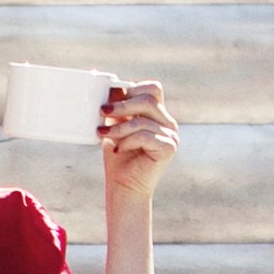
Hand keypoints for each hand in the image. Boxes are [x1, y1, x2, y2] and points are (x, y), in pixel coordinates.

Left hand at [94, 80, 176, 204]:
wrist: (124, 187)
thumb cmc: (118, 156)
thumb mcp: (114, 126)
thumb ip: (117, 108)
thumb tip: (114, 86)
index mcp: (157, 115)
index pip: (152, 89)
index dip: (132, 89)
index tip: (110, 101)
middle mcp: (167, 123)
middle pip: (148, 99)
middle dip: (123, 104)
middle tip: (103, 111)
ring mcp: (171, 136)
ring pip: (143, 119)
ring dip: (119, 127)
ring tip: (103, 135)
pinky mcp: (169, 148)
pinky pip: (145, 136)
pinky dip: (127, 141)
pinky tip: (117, 149)